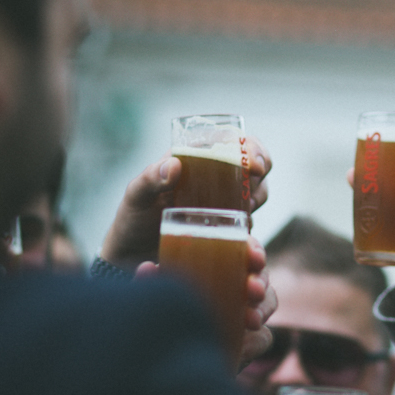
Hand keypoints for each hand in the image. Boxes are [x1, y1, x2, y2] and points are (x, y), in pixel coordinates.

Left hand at [99, 139, 273, 270]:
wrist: (133, 255)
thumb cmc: (134, 216)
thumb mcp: (136, 195)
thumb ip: (150, 178)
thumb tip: (175, 165)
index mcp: (197, 158)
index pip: (233, 140)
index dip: (252, 146)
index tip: (254, 164)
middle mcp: (216, 177)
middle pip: (254, 163)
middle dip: (262, 169)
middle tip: (252, 188)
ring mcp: (224, 202)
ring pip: (257, 191)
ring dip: (258, 197)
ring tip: (244, 212)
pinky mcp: (227, 227)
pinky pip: (249, 221)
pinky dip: (251, 227)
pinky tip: (243, 235)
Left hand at [136, 235, 275, 368]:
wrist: (155, 354)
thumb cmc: (155, 311)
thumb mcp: (151, 294)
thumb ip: (150, 282)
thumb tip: (149, 268)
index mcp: (217, 263)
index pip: (244, 249)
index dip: (254, 250)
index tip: (253, 257)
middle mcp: (233, 285)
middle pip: (260, 276)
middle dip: (261, 281)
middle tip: (252, 290)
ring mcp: (241, 313)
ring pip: (266, 304)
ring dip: (263, 309)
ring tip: (250, 320)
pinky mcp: (244, 343)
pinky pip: (261, 339)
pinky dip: (255, 341)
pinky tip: (243, 344)